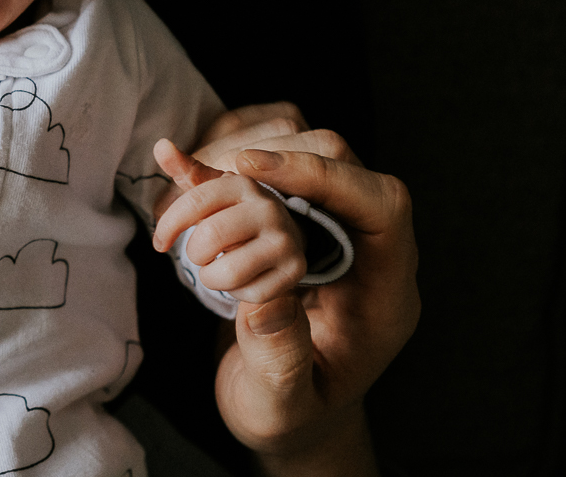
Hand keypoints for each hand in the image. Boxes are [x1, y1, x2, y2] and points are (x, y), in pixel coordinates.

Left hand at [151, 141, 306, 304]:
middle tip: (201, 254)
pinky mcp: (296, 269)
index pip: (195, 201)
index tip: (159, 242)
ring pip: (227, 272)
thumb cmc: (234, 211)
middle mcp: (268, 208)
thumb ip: (185, 169)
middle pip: (209, 238)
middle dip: (194, 253)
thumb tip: (160, 145)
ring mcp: (285, 238)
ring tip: (220, 266)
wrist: (282, 232)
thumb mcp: (212, 189)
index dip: (168, 225)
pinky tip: (245, 277)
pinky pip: (250, 293)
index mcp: (243, 183)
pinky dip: (237, 293)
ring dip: (212, 277)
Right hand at [202, 105, 418, 476]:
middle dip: (271, 157)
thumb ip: (279, 358)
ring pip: (300, 152)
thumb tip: (264, 296)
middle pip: (340, 161)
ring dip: (241, 158)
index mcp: (384, 290)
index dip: (321, 175)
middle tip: (206, 175)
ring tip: (185, 180)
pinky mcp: (290, 217)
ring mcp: (326, 226)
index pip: (381, 206)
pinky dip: (221, 164)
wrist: (284, 409)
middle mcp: (363, 247)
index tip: (250, 168)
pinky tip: (181, 166)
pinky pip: (264, 170)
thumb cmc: (292, 414)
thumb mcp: (284, 403)